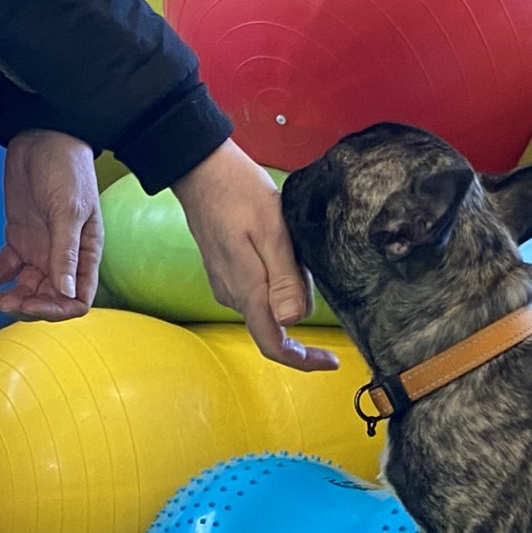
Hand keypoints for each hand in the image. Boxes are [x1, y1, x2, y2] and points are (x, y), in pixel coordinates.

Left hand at [0, 129, 101, 319]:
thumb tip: (66, 292)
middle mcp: (63, 257)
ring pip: (25, 288)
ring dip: (8, 298)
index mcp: (85, 254)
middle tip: (3, 304)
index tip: (32, 304)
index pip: (77, 298)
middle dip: (26, 306)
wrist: (42, 138)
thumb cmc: (67, 170)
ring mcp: (40, 249)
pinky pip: (6, 268)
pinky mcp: (19, 239)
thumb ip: (65, 252)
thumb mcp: (69, 211)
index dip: (56, 309)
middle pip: (48, 298)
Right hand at [174, 140, 336, 371]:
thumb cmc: (238, 193)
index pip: (274, 344)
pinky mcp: (226, 272)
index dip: (303, 360)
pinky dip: (276, 277)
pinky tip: (278, 246)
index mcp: (247, 290)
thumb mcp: (272, 230)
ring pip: (269, 305)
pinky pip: (258, 289)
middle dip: (301, 304)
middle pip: (277, 324)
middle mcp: (233, 295)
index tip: (331, 362)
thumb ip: (284, 278)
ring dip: (289, 287)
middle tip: (308, 261)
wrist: (200, 170)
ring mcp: (227, 285)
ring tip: (292, 246)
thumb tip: (292, 321)